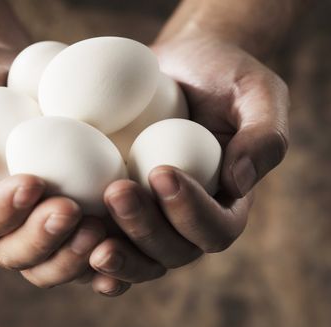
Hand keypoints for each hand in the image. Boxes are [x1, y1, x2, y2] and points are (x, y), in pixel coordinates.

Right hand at [0, 43, 129, 294]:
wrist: (11, 76)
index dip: (1, 212)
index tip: (32, 182)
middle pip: (15, 254)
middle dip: (43, 240)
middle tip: (72, 210)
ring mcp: (36, 225)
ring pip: (52, 264)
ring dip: (75, 256)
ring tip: (101, 229)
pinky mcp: (71, 219)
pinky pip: (86, 250)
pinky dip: (104, 255)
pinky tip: (125, 240)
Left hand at [89, 36, 288, 276]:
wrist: (180, 65)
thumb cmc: (223, 74)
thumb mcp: (257, 92)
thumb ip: (264, 136)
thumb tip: (239, 182)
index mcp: (227, 201)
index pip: (217, 229)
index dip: (191, 212)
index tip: (162, 171)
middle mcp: (189, 219)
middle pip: (174, 252)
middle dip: (145, 229)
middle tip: (117, 191)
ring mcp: (152, 217)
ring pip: (139, 257)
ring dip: (116, 250)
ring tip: (86, 227)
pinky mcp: (119, 208)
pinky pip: (107, 240)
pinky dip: (87, 248)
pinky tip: (67, 236)